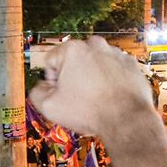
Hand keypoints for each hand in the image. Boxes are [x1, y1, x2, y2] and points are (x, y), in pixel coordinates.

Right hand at [28, 37, 155, 140]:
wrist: (126, 120)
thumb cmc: (89, 112)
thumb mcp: (49, 107)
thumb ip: (36, 93)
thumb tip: (41, 87)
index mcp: (72, 50)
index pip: (51, 61)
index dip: (52, 80)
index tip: (62, 93)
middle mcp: (95, 46)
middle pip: (75, 61)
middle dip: (73, 75)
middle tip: (78, 97)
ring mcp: (115, 53)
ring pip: (95, 64)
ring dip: (93, 77)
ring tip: (96, 98)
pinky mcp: (130, 64)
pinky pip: (114, 70)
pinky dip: (111, 80)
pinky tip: (110, 96)